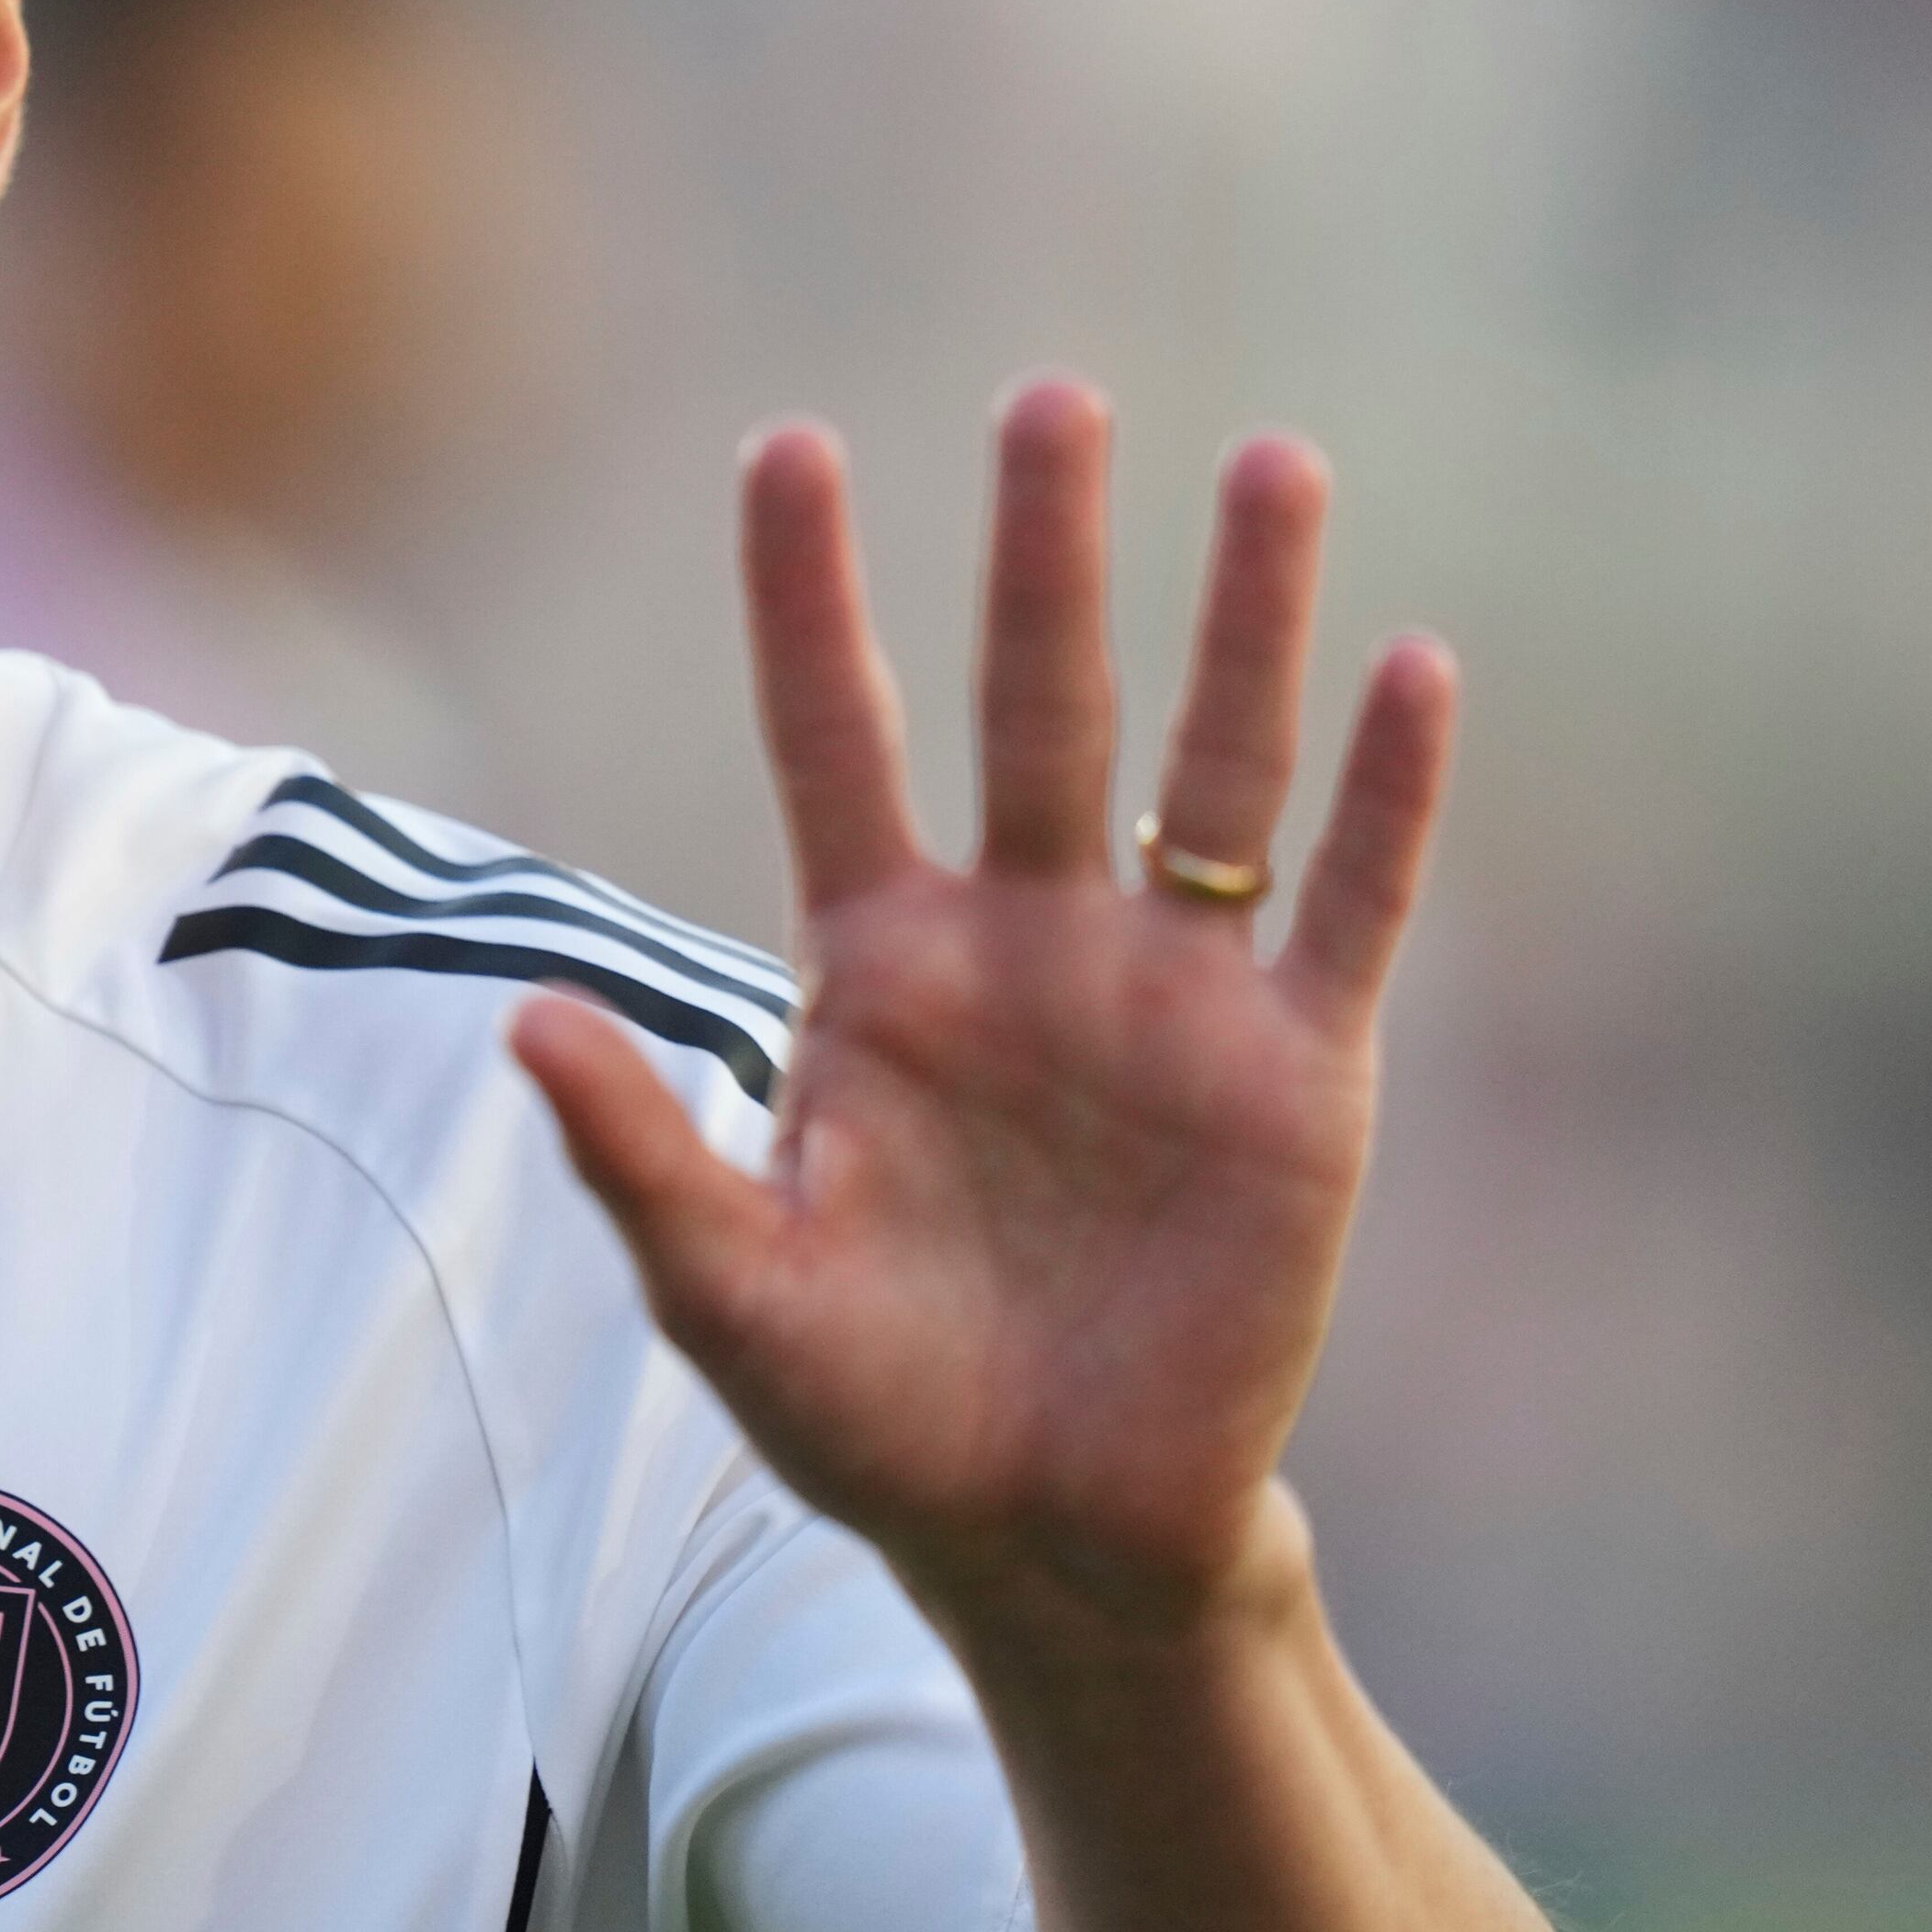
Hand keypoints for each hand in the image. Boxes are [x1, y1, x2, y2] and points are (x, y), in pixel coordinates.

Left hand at [509, 379, 1456, 1639]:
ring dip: (1245, 621)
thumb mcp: (731, 1291)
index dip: (808, 597)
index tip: (789, 444)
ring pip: (1212, 768)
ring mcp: (1168, 995)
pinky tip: (1410, 668)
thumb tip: (521, 1023)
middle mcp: (1026, 939)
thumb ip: (637, 1157)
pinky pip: (1346, 908)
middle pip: (1035, 706)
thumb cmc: (874, 1410)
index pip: (833, 734)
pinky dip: (1383, 796)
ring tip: (1272, 463)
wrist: (1051, 1537)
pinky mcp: (1296, 1076)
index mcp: (878, 963)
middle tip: (1053, 394)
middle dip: (1043, 557)